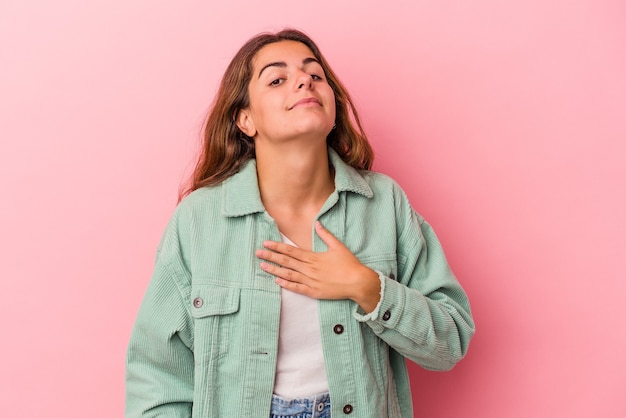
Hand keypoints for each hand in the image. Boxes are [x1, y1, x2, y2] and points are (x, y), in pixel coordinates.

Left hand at [255, 221, 380, 312]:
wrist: (358, 283)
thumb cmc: (349, 264)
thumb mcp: (338, 246)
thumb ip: (326, 235)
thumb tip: (317, 223)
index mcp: (314, 257)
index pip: (291, 251)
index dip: (277, 247)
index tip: (266, 243)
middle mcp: (309, 269)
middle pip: (286, 262)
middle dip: (271, 257)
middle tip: (258, 253)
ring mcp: (310, 281)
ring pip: (288, 275)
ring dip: (274, 271)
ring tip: (263, 266)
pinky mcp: (314, 292)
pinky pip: (297, 288)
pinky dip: (286, 285)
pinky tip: (277, 282)